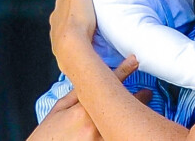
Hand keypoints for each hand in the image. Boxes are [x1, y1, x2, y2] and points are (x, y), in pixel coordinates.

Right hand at [27, 57, 148, 140]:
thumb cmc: (47, 134)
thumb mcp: (59, 108)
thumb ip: (78, 93)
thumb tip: (93, 77)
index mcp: (83, 109)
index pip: (108, 84)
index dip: (124, 70)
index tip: (134, 61)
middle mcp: (93, 124)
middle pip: (123, 105)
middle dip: (138, 98)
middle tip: (146, 93)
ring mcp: (100, 140)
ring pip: (123, 123)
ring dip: (132, 117)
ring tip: (141, 112)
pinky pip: (118, 136)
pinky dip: (124, 131)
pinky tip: (129, 129)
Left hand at [50, 0, 95, 71]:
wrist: (73, 47)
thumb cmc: (79, 16)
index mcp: (61, 3)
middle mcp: (56, 18)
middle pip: (69, 10)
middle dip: (79, 9)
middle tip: (95, 9)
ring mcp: (58, 34)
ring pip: (69, 25)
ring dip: (79, 24)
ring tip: (93, 26)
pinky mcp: (62, 48)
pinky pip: (71, 39)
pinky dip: (79, 38)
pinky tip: (88, 39)